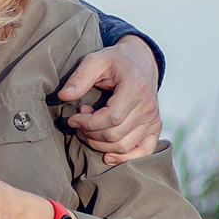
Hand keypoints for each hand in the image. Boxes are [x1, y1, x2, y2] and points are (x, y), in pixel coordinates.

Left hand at [61, 37, 161, 164]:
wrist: (138, 63)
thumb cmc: (114, 63)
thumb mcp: (95, 60)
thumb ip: (80, 77)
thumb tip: (63, 96)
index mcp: (135, 88)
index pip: (111, 118)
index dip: (87, 123)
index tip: (73, 119)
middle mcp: (148, 106)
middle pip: (115, 135)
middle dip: (90, 133)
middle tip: (79, 123)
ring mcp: (153, 119)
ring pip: (123, 146)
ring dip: (99, 144)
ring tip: (89, 130)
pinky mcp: (154, 128)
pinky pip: (143, 152)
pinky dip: (125, 158)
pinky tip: (107, 156)